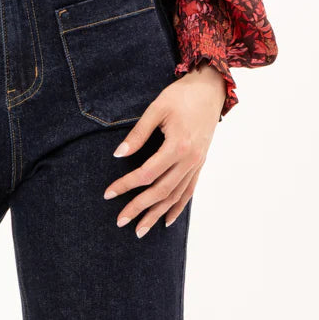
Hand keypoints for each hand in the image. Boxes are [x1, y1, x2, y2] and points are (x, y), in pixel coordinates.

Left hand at [102, 63, 226, 236]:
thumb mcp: (156, 108)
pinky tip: (167, 219)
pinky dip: (178, 207)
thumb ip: (138, 134)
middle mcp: (189, 160)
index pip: (146, 174)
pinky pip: (189, 190)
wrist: (210, 89)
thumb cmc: (181, 95)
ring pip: (175, 196)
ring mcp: (196, 163)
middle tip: (120, 221)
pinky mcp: (200, 163)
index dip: (126, 185)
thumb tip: (118, 155)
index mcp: (177, 146)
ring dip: (157, 214)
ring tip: (140, 229)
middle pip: (160, 191)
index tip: (108, 194)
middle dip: (139, 208)